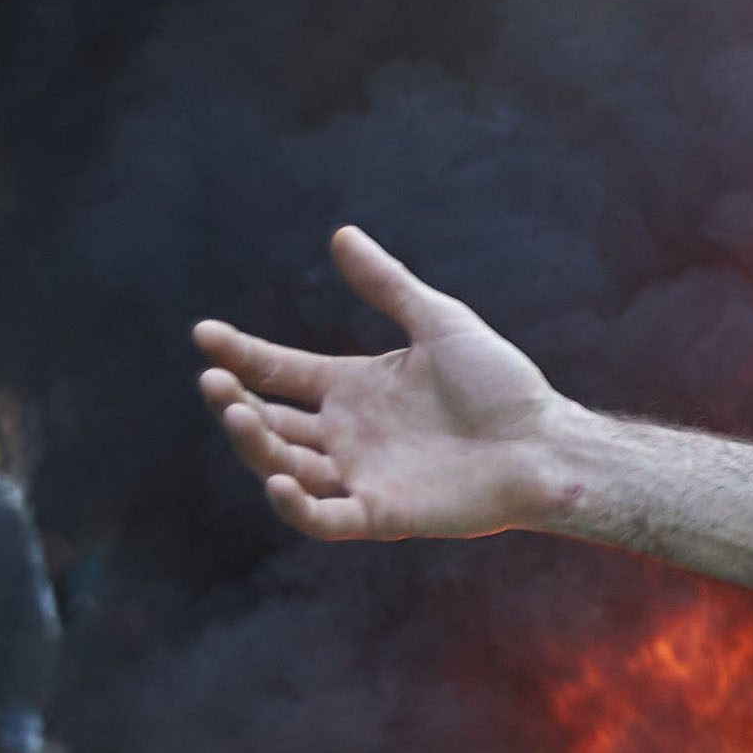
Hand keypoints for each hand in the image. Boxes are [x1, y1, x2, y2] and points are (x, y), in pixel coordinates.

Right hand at [196, 228, 576, 542]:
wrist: (549, 443)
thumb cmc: (502, 386)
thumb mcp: (440, 323)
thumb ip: (388, 286)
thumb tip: (341, 234)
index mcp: (353, 389)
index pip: (278, 372)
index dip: (240, 355)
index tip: (203, 333)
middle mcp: (346, 434)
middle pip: (270, 421)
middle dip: (235, 401)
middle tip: (213, 380)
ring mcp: (361, 476)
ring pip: (285, 466)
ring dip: (255, 445)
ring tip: (236, 412)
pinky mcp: (383, 514)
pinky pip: (325, 518)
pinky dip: (297, 505)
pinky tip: (278, 480)